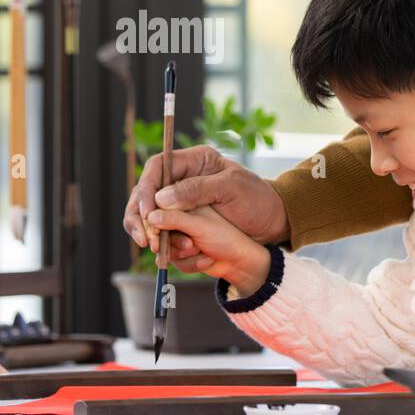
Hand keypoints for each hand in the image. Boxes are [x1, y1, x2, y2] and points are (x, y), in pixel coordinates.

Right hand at [123, 143, 288, 255]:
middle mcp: (183, 178)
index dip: (147, 189)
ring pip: (148, 212)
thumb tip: (161, 198)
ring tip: (152, 246)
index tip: (149, 213)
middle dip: (140, 214)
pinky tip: (163, 252)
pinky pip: (161, 229)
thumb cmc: (257, 200)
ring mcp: (181, 200)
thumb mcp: (231, 189)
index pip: (157, 167)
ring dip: (146, 230)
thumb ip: (196, 190)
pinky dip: (159, 240)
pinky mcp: (183, 220)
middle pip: (146, 191)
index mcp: (194, 162)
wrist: (273, 223)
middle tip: (144, 237)